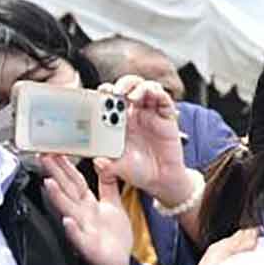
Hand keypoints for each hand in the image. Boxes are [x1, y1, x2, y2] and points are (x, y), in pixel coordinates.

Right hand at [39, 154, 133, 264]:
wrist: (117, 262)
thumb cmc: (113, 235)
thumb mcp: (113, 205)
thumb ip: (108, 185)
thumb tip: (105, 163)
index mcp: (89, 204)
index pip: (76, 181)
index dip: (66, 166)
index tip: (55, 151)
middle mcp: (83, 214)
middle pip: (68, 191)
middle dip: (56, 174)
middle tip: (43, 158)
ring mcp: (84, 229)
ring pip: (68, 211)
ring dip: (58, 198)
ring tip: (49, 184)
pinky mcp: (88, 246)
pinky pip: (78, 237)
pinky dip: (72, 229)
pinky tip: (66, 221)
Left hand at [102, 76, 190, 207]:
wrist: (160, 179)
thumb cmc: (137, 171)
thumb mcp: (115, 167)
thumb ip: (104, 164)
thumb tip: (96, 160)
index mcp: (118, 122)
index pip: (111, 99)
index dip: (106, 92)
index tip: (101, 93)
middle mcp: (134, 114)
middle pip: (129, 87)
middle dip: (122, 84)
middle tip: (116, 91)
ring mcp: (151, 114)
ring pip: (146, 88)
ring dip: (139, 87)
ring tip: (132, 96)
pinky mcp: (167, 116)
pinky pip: (164, 99)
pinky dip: (158, 93)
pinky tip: (152, 95)